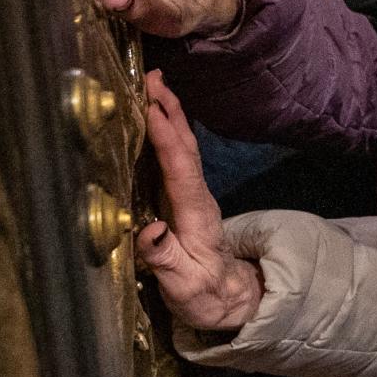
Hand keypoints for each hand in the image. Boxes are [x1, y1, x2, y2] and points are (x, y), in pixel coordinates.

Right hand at [137, 71, 265, 330]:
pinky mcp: (184, 197)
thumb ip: (165, 258)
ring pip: (184, 147)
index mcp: (196, 215)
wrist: (227, 299)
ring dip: (171, 113)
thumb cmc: (202, 293)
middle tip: (153, 77)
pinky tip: (156, 115)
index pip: (182, 171)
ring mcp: (193, 195)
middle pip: (187, 147)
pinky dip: (166, 130)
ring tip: (155, 83)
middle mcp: (198, 197)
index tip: (152, 109)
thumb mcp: (184, 285)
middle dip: (171, 111)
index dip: (167, 139)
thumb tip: (149, 231)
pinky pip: (176, 156)